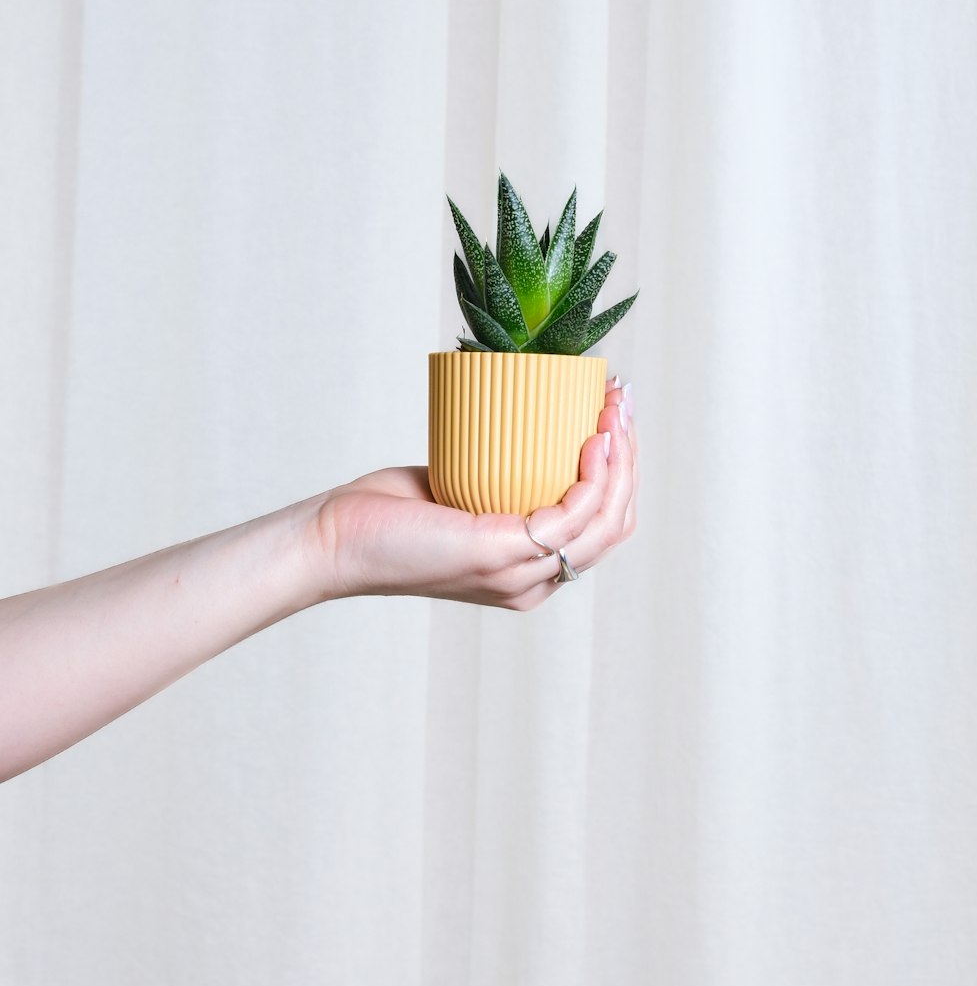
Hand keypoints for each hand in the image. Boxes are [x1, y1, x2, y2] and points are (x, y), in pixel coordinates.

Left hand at [315, 379, 636, 608]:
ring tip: (612, 411)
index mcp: (529, 574)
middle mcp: (532, 582)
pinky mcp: (498, 554)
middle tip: (621, 402)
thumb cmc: (390, 515)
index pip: (603, 530)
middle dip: (630, 459)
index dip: (622, 473)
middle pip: (614, 524)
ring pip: (603, 522)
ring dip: (620, 461)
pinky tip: (591, 440)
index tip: (614, 414)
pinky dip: (591, 479)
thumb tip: (526, 423)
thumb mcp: (460, 492)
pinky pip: (570, 518)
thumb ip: (496, 478)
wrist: (337, 539)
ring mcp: (518, 574)